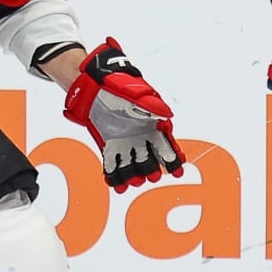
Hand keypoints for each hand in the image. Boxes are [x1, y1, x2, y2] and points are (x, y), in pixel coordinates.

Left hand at [63, 37, 184, 191]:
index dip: (173, 160)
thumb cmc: (118, 87)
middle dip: (152, 170)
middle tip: (152, 176)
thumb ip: (152, 106)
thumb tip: (167, 116)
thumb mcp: (137, 94)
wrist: (94, 86)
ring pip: (132, 166)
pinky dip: (115, 176)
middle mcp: (141, 139)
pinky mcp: (108, 147)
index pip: (167, 147)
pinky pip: (113, 166)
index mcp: (152, 127)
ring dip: (134, 176)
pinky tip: (118, 186)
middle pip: (151, 161)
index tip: (177, 172)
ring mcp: (125, 145)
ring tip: (134, 182)